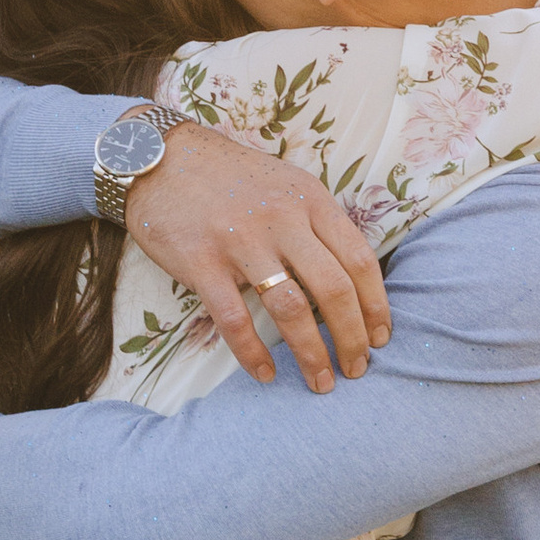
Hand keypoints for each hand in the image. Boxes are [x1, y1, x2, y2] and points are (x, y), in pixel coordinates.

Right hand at [125, 128, 390, 390]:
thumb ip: (317, 223)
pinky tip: (265, 373)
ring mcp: (241, 242)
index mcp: (310, 200)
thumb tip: (351, 275)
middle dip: (352, 338)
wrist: (158, 157)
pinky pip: (234, 318)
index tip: (381, 336)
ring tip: (320, 382)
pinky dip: (252, 352)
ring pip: (292, 308)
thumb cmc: (230, 177)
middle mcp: (282, 220)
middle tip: (357, 369)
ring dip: (312, 352)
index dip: (376, 305)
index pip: (360, 259)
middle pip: (334, 289)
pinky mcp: (202, 262)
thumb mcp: (287, 184)